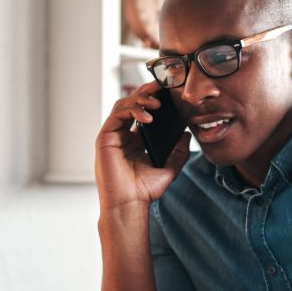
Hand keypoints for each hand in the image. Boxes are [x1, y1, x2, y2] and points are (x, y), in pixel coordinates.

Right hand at [95, 81, 191, 210]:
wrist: (129, 205)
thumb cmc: (144, 190)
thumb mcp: (169, 169)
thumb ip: (179, 152)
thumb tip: (187, 135)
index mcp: (135, 140)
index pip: (142, 111)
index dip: (153, 98)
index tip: (168, 91)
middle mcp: (122, 135)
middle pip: (132, 103)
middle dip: (147, 91)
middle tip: (162, 85)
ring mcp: (112, 135)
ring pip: (123, 105)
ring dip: (141, 99)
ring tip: (157, 103)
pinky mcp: (105, 138)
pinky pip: (117, 115)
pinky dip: (132, 110)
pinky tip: (148, 116)